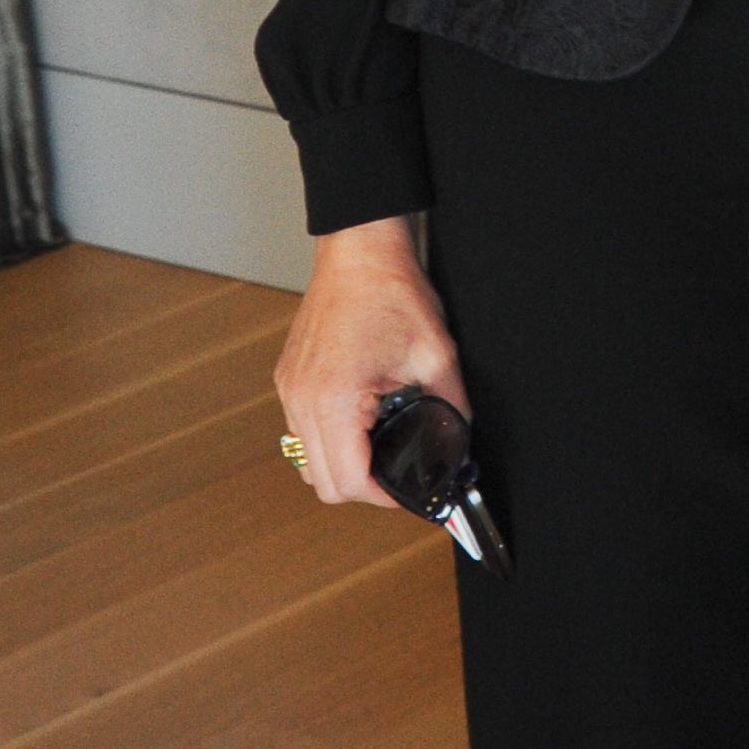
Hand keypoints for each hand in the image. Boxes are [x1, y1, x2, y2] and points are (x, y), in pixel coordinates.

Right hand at [273, 217, 467, 508]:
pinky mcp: (287, 381)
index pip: (349, 480)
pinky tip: (361, 423)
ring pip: (307, 462)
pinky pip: (301, 432)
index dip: (384, 497)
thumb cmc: (392, 294)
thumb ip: (451, 409)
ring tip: (380, 448)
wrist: (359, 252)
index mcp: (335, 398)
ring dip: (343, 466)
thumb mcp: (437, 357)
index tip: (410, 491)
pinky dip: (330, 441)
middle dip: (364, 487)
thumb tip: (460, 445)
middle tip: (399, 474)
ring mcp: (288, 391)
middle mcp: (301, 400)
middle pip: (323, 483)